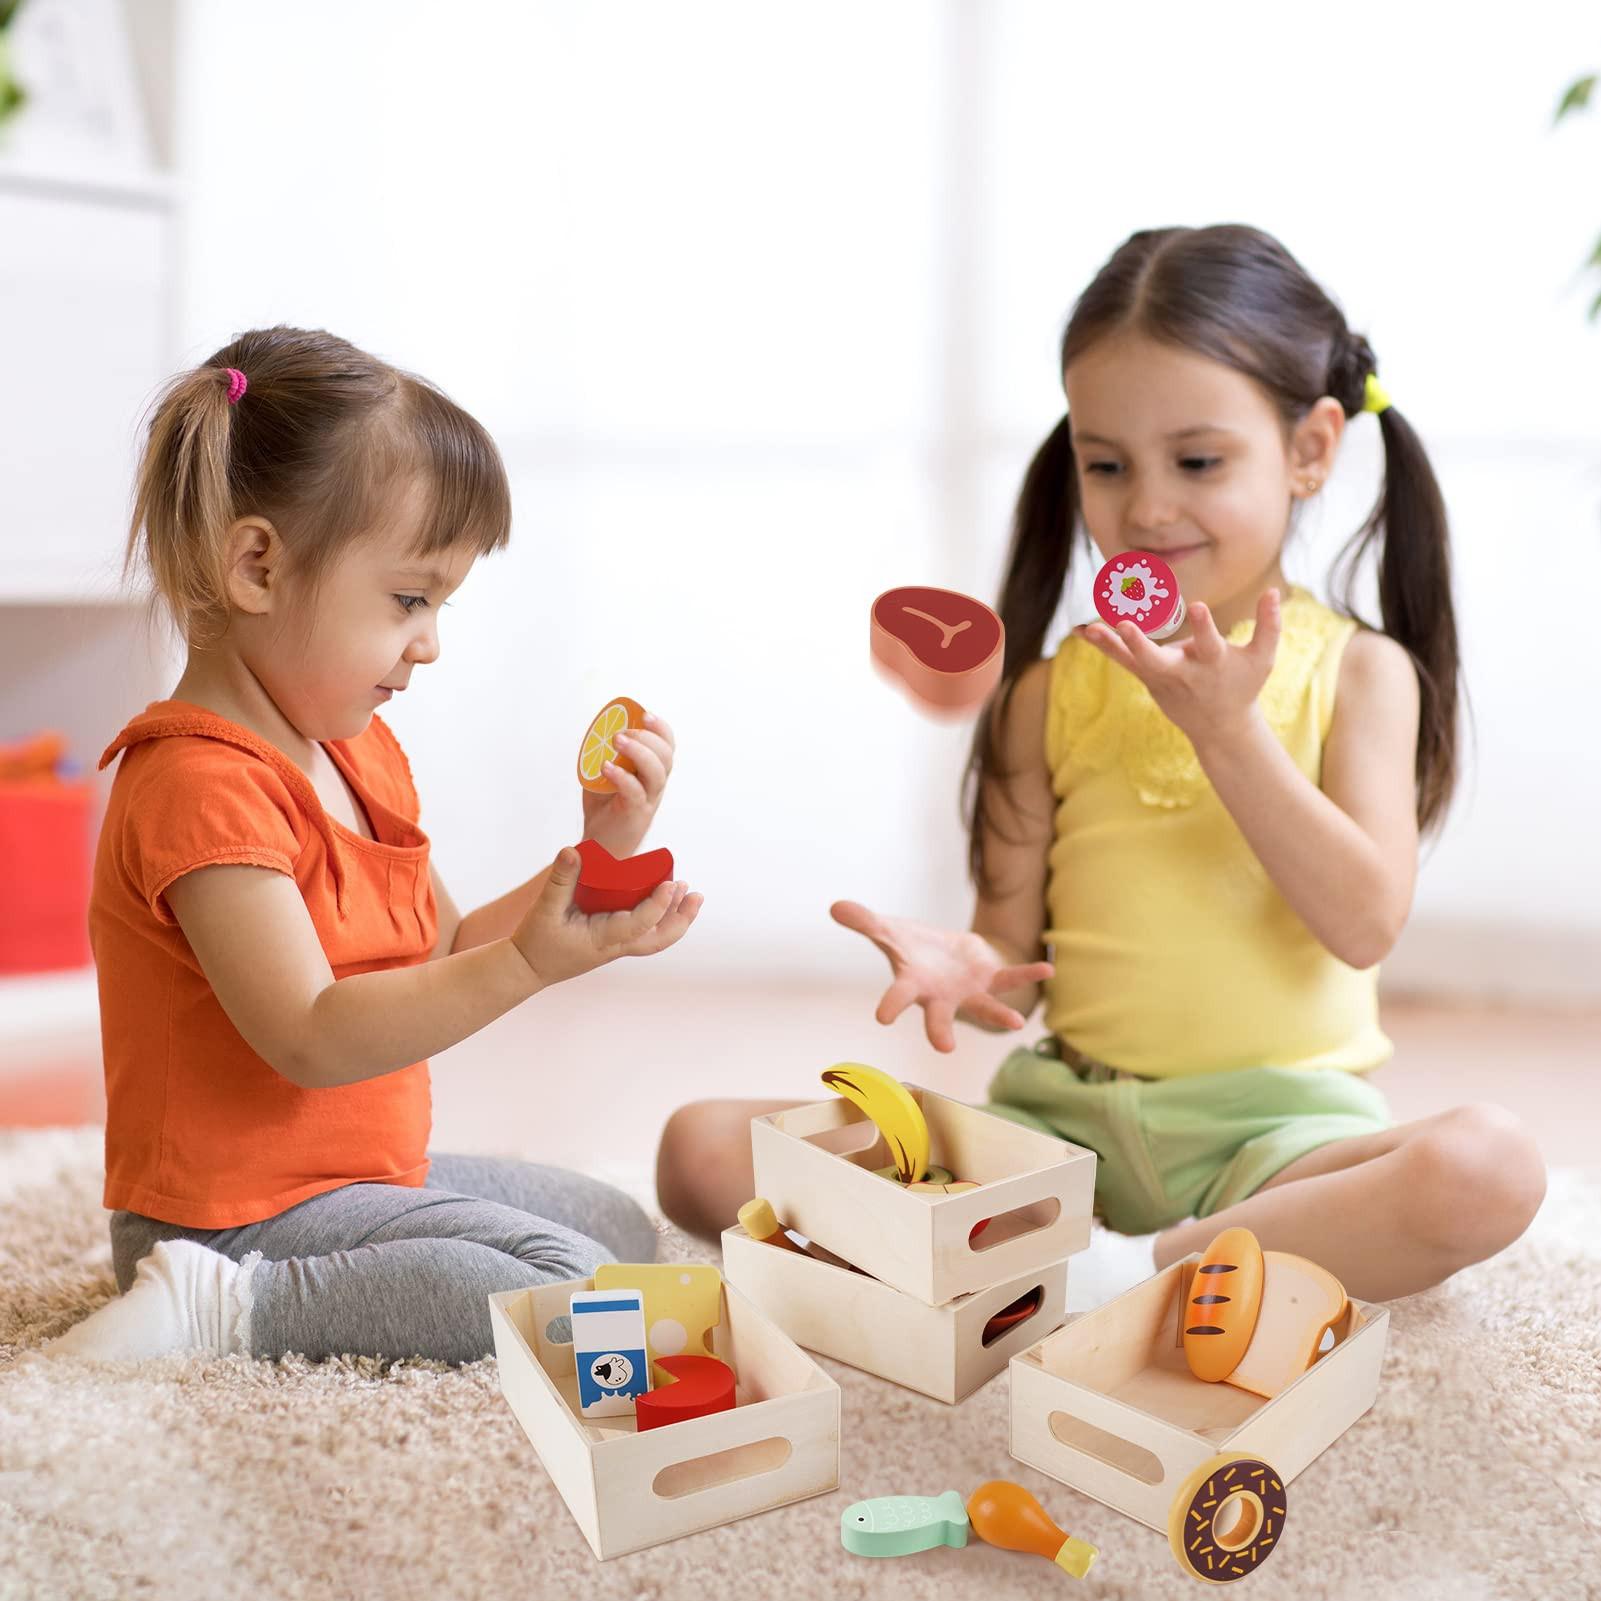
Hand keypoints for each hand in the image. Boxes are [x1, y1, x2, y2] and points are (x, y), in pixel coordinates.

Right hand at [512, 845, 700, 987]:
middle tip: (696, 894)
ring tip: (690, 893)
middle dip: (681, 919)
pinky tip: (666, 898)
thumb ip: (560, 879)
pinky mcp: (612, 941)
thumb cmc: (535, 941)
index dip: (657, 905)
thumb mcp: (544, 908)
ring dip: (676, 918)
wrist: (526, 967)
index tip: (671, 884)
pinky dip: (659, 917)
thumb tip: (572, 850)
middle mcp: (615, 945)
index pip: (638, 925)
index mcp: (602, 939)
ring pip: (655, 938)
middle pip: (658, 940)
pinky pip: (644, 931)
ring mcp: (616, 945)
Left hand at [581, 711, 675, 858]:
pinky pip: (635, 792)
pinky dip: (621, 777)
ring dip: (638, 752)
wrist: (599, 846)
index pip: (667, 747)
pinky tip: (606, 767)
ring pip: (656, 773)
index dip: (661, 729)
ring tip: (616, 740)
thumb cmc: (604, 809)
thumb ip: (607, 754)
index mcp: (651, 774)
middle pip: (665, 757)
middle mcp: (655, 786)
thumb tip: (596, 729)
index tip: (645, 715)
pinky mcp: (635, 815)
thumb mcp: (605, 775)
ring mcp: (648, 800)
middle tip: (623, 731)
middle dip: (649, 737)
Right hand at [829, 900, 1054, 1052]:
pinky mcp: (990, 980)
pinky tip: (1047, 969)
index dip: (891, 1006)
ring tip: (1016, 1023)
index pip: (898, 996)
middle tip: (945, 1047)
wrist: (943, 954)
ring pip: (983, 1008)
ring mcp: (967, 993)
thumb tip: (835, 906)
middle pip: (939, 1017)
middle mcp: (940, 997)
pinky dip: (1028, 974)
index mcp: (913, 985)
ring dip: (999, 1015)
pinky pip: (1010, 978)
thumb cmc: (910, 948)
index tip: (882, 1017)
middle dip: (941, 1031)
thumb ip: (865, 922)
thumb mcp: (888, 931)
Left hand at [1079, 588, 1281, 748]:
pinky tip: (1080, 629)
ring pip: (1132, 660)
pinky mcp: (1146, 677)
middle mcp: (1183, 672)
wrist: (1218, 726)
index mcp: (1214, 664)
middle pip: (1158, 659)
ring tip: (1089, 628)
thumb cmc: (1242, 686)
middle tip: (1125, 625)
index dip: (1205, 626)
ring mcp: (1160, 676)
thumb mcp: (1263, 659)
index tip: (1199, 605)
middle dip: (1140, 644)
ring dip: (1111, 644)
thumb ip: (1269, 626)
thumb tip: (1274, 591)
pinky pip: (1121, 659)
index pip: (1209, 644)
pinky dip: (1102, 644)